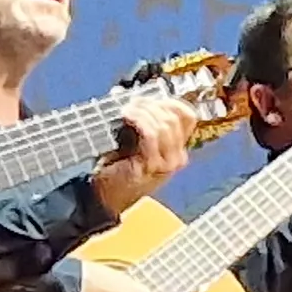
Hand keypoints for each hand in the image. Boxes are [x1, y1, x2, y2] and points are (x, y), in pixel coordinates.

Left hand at [91, 97, 199, 212]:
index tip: (145, 100)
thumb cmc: (115, 168)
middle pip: (173, 118)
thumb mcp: (133, 142)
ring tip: (126, 110)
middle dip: (150, 105)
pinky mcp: (152, 166)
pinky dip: (139, 121)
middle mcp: (177, 158)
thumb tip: (130, 96)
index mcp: (177, 150)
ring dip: (143, 112)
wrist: (103, 196)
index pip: (187, 116)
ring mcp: (167, 164)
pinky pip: (151, 136)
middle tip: (129, 103)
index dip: (168, 102)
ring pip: (164, 125)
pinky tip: (126, 116)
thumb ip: (141, 124)